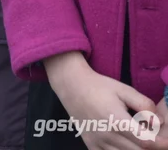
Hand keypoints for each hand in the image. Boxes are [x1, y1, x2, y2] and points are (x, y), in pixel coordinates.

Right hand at [43, 52, 167, 148]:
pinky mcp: (91, 146)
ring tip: (138, 137)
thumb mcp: (123, 89)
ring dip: (136, 149)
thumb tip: (159, 121)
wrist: (72, 86)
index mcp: (117, 120)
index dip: (160, 143)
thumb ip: (143, 104)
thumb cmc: (99, 86)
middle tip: (155, 138)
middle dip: (150, 147)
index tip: (167, 141)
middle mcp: (108, 135)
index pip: (146, 141)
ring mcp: (98, 143)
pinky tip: (124, 143)